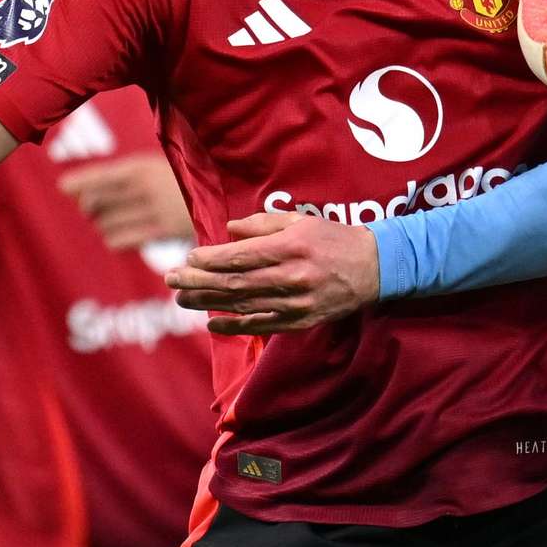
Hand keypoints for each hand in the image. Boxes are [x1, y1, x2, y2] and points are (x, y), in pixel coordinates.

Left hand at [58, 155, 192, 254]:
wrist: (221, 196)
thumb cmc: (178, 181)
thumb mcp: (153, 166)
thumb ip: (116, 176)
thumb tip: (68, 188)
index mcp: (141, 167)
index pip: (99, 175)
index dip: (78, 182)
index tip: (63, 187)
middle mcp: (145, 187)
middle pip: (97, 201)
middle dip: (89, 206)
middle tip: (94, 207)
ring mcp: (155, 210)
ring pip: (106, 222)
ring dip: (102, 224)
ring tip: (113, 221)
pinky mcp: (164, 231)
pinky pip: (123, 240)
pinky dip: (114, 240)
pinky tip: (119, 237)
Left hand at [172, 209, 380, 332]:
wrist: (375, 268)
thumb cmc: (334, 238)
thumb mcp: (300, 220)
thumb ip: (263, 225)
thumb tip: (229, 231)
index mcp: (290, 248)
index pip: (240, 257)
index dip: (210, 260)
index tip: (188, 258)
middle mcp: (291, 277)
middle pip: (235, 283)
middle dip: (198, 282)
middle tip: (171, 280)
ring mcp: (296, 303)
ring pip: (243, 305)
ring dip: (208, 303)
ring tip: (181, 299)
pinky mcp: (301, 321)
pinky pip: (262, 325)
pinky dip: (235, 325)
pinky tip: (212, 322)